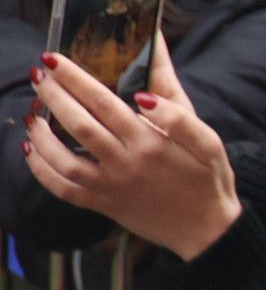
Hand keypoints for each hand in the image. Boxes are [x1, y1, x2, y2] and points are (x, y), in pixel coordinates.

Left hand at [22, 36, 243, 259]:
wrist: (208, 230)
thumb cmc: (209, 180)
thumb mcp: (209, 142)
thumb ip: (178, 115)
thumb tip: (145, 94)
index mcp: (151, 143)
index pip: (103, 102)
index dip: (75, 79)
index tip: (54, 58)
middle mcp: (126, 164)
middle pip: (78, 125)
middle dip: (52, 96)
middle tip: (38, 75)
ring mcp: (111, 187)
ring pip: (63, 159)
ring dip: (41, 134)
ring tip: (33, 113)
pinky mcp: (104, 205)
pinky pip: (63, 190)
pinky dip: (41, 171)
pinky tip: (31, 151)